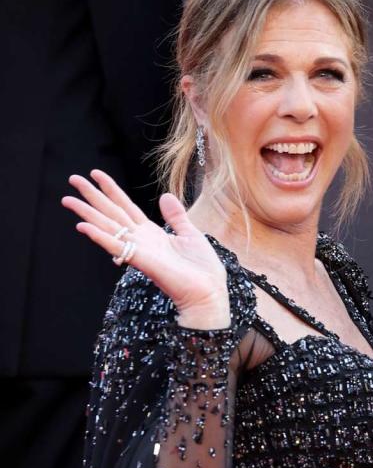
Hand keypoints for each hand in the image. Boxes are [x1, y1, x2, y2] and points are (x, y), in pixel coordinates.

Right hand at [62, 170, 229, 329]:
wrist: (208, 293)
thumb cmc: (201, 269)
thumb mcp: (191, 235)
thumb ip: (176, 216)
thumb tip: (165, 196)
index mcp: (152, 233)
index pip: (126, 206)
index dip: (111, 190)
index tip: (96, 174)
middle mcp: (141, 240)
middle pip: (111, 213)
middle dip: (92, 196)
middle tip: (73, 179)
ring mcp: (139, 250)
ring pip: (108, 227)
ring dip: (87, 213)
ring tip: (68, 199)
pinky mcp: (141, 261)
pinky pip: (116, 246)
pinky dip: (100, 236)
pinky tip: (83, 226)